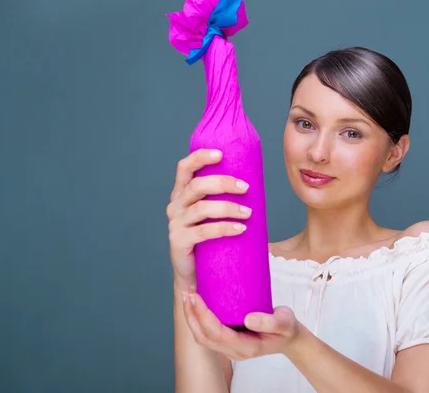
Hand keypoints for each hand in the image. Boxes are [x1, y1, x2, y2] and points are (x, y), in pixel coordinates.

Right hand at [166, 149, 251, 283]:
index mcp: (182, 193)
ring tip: (248, 213)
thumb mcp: (213, 214)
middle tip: (246, 187)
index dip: (200, 157)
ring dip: (229, 208)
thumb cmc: (209, 239)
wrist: (194, 274)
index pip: (184, 168)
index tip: (221, 154)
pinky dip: (225, 228)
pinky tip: (241, 229)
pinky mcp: (179, 241)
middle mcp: (175, 205)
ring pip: (203, 208)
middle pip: (197, 186)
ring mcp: (176, 223)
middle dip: (223, 183)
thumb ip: (222, 197)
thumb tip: (253, 180)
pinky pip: (204, 232)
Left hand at [182, 287, 301, 360]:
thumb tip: (249, 318)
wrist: (289, 338)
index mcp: (247, 347)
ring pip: (202, 337)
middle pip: (204, 337)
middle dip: (192, 315)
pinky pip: (206, 332)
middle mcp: (234, 351)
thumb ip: (270, 322)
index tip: (196, 297)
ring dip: (191, 316)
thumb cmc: (286, 329)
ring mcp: (229, 348)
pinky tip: (196, 301)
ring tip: (188, 295)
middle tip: (187, 292)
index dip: (204, 316)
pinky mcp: (227, 340)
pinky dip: (197, 317)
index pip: (218, 334)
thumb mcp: (285, 322)